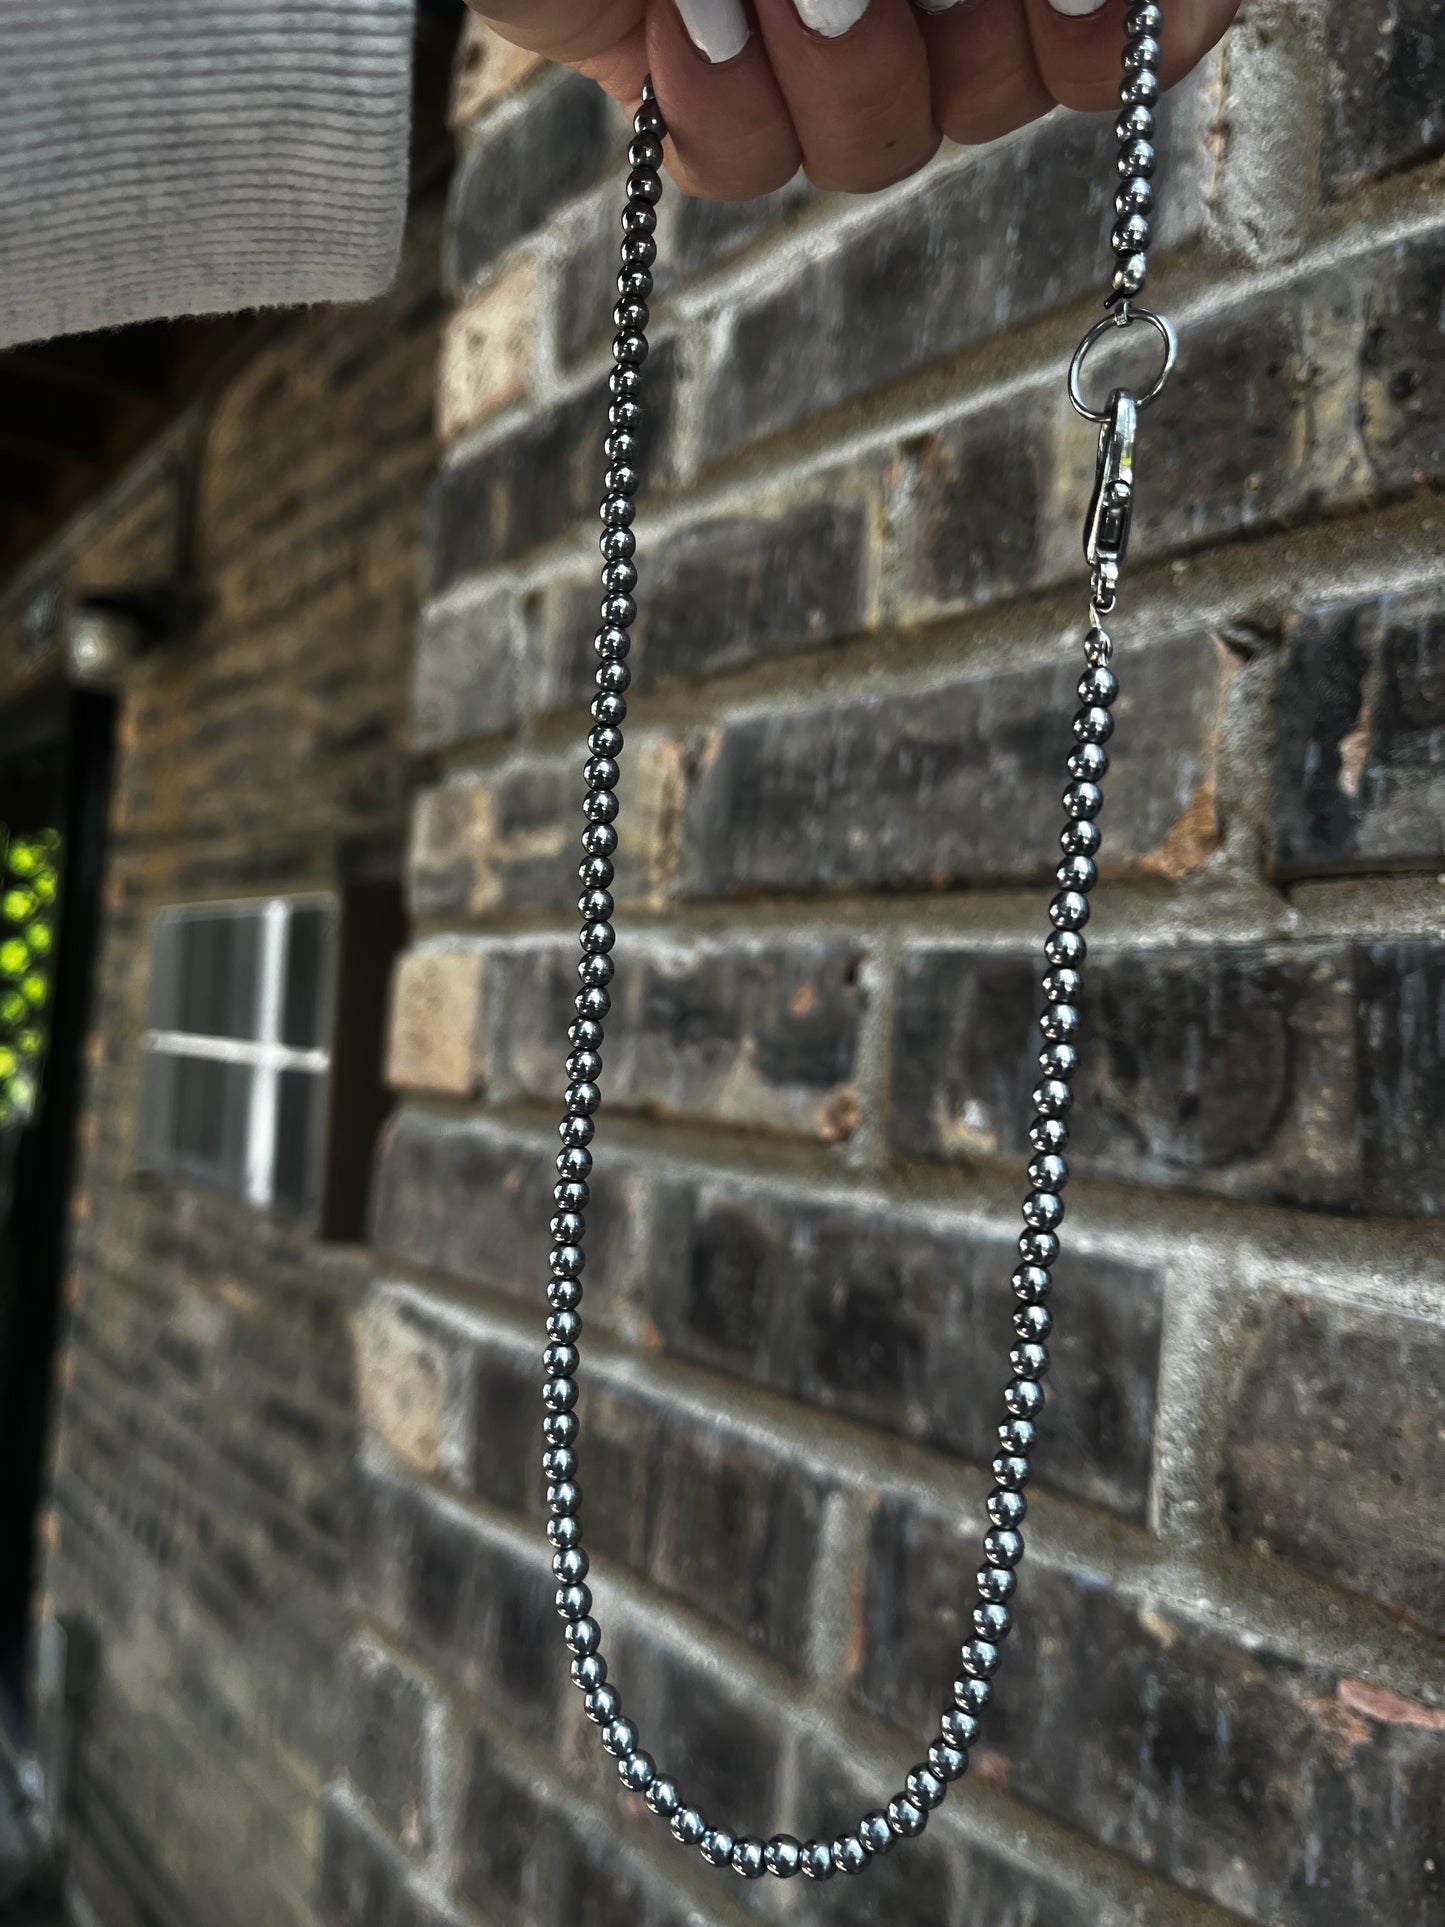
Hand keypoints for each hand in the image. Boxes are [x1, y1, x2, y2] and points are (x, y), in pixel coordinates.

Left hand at [468, 1, 1239, 198]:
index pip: (1132, 7)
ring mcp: (808, 30)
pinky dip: (726, 105)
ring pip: (887, 147)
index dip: (1146, 27)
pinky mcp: (698, 81)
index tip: (1099, 6)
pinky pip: (750, 170)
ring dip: (844, 67)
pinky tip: (690, 10)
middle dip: (974, 37)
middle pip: (1019, 91)